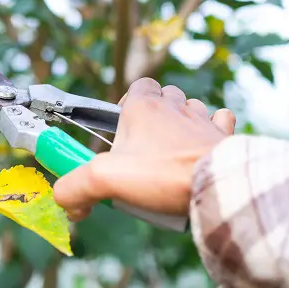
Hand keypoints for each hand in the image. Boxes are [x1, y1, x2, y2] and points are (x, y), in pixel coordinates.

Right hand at [52, 78, 235, 221]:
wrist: (217, 184)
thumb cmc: (162, 175)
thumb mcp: (105, 180)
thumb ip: (75, 188)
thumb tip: (64, 201)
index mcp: (144, 107)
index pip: (136, 86)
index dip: (127, 102)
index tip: (122, 129)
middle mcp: (174, 106)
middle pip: (163, 96)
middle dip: (154, 114)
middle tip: (145, 147)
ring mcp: (202, 119)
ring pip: (191, 107)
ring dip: (182, 122)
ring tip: (173, 150)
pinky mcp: (224, 136)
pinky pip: (220, 121)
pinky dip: (213, 129)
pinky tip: (204, 146)